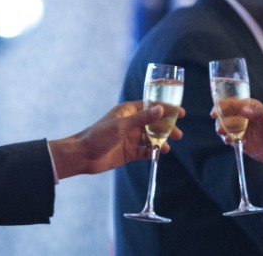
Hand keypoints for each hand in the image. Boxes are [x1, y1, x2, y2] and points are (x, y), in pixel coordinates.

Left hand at [51, 101, 184, 178]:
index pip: (151, 107)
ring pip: (150, 138)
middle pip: (153, 124)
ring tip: (170, 146)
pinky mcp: (129, 152)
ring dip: (161, 141)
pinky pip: (144, 151)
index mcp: (128, 112)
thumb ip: (142, 118)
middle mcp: (130, 124)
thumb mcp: (121, 125)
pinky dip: (153, 153)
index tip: (180, 112)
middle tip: (178, 134)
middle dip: (166, 128)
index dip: (166, 109)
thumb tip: (161, 110)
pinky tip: (160, 155)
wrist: (83, 156)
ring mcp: (130, 138)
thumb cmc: (98, 135)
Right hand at [210, 99, 262, 168]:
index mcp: (249, 107)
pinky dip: (228, 139)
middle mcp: (242, 116)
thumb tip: (244, 110)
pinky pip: (228, 138)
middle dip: (220, 120)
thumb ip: (258, 113)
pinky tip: (232, 142)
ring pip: (224, 126)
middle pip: (224, 115)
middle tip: (221, 128)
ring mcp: (240, 128)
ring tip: (226, 136)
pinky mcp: (239, 140)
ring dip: (222, 130)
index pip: (231, 103)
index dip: (221, 106)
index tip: (215, 113)